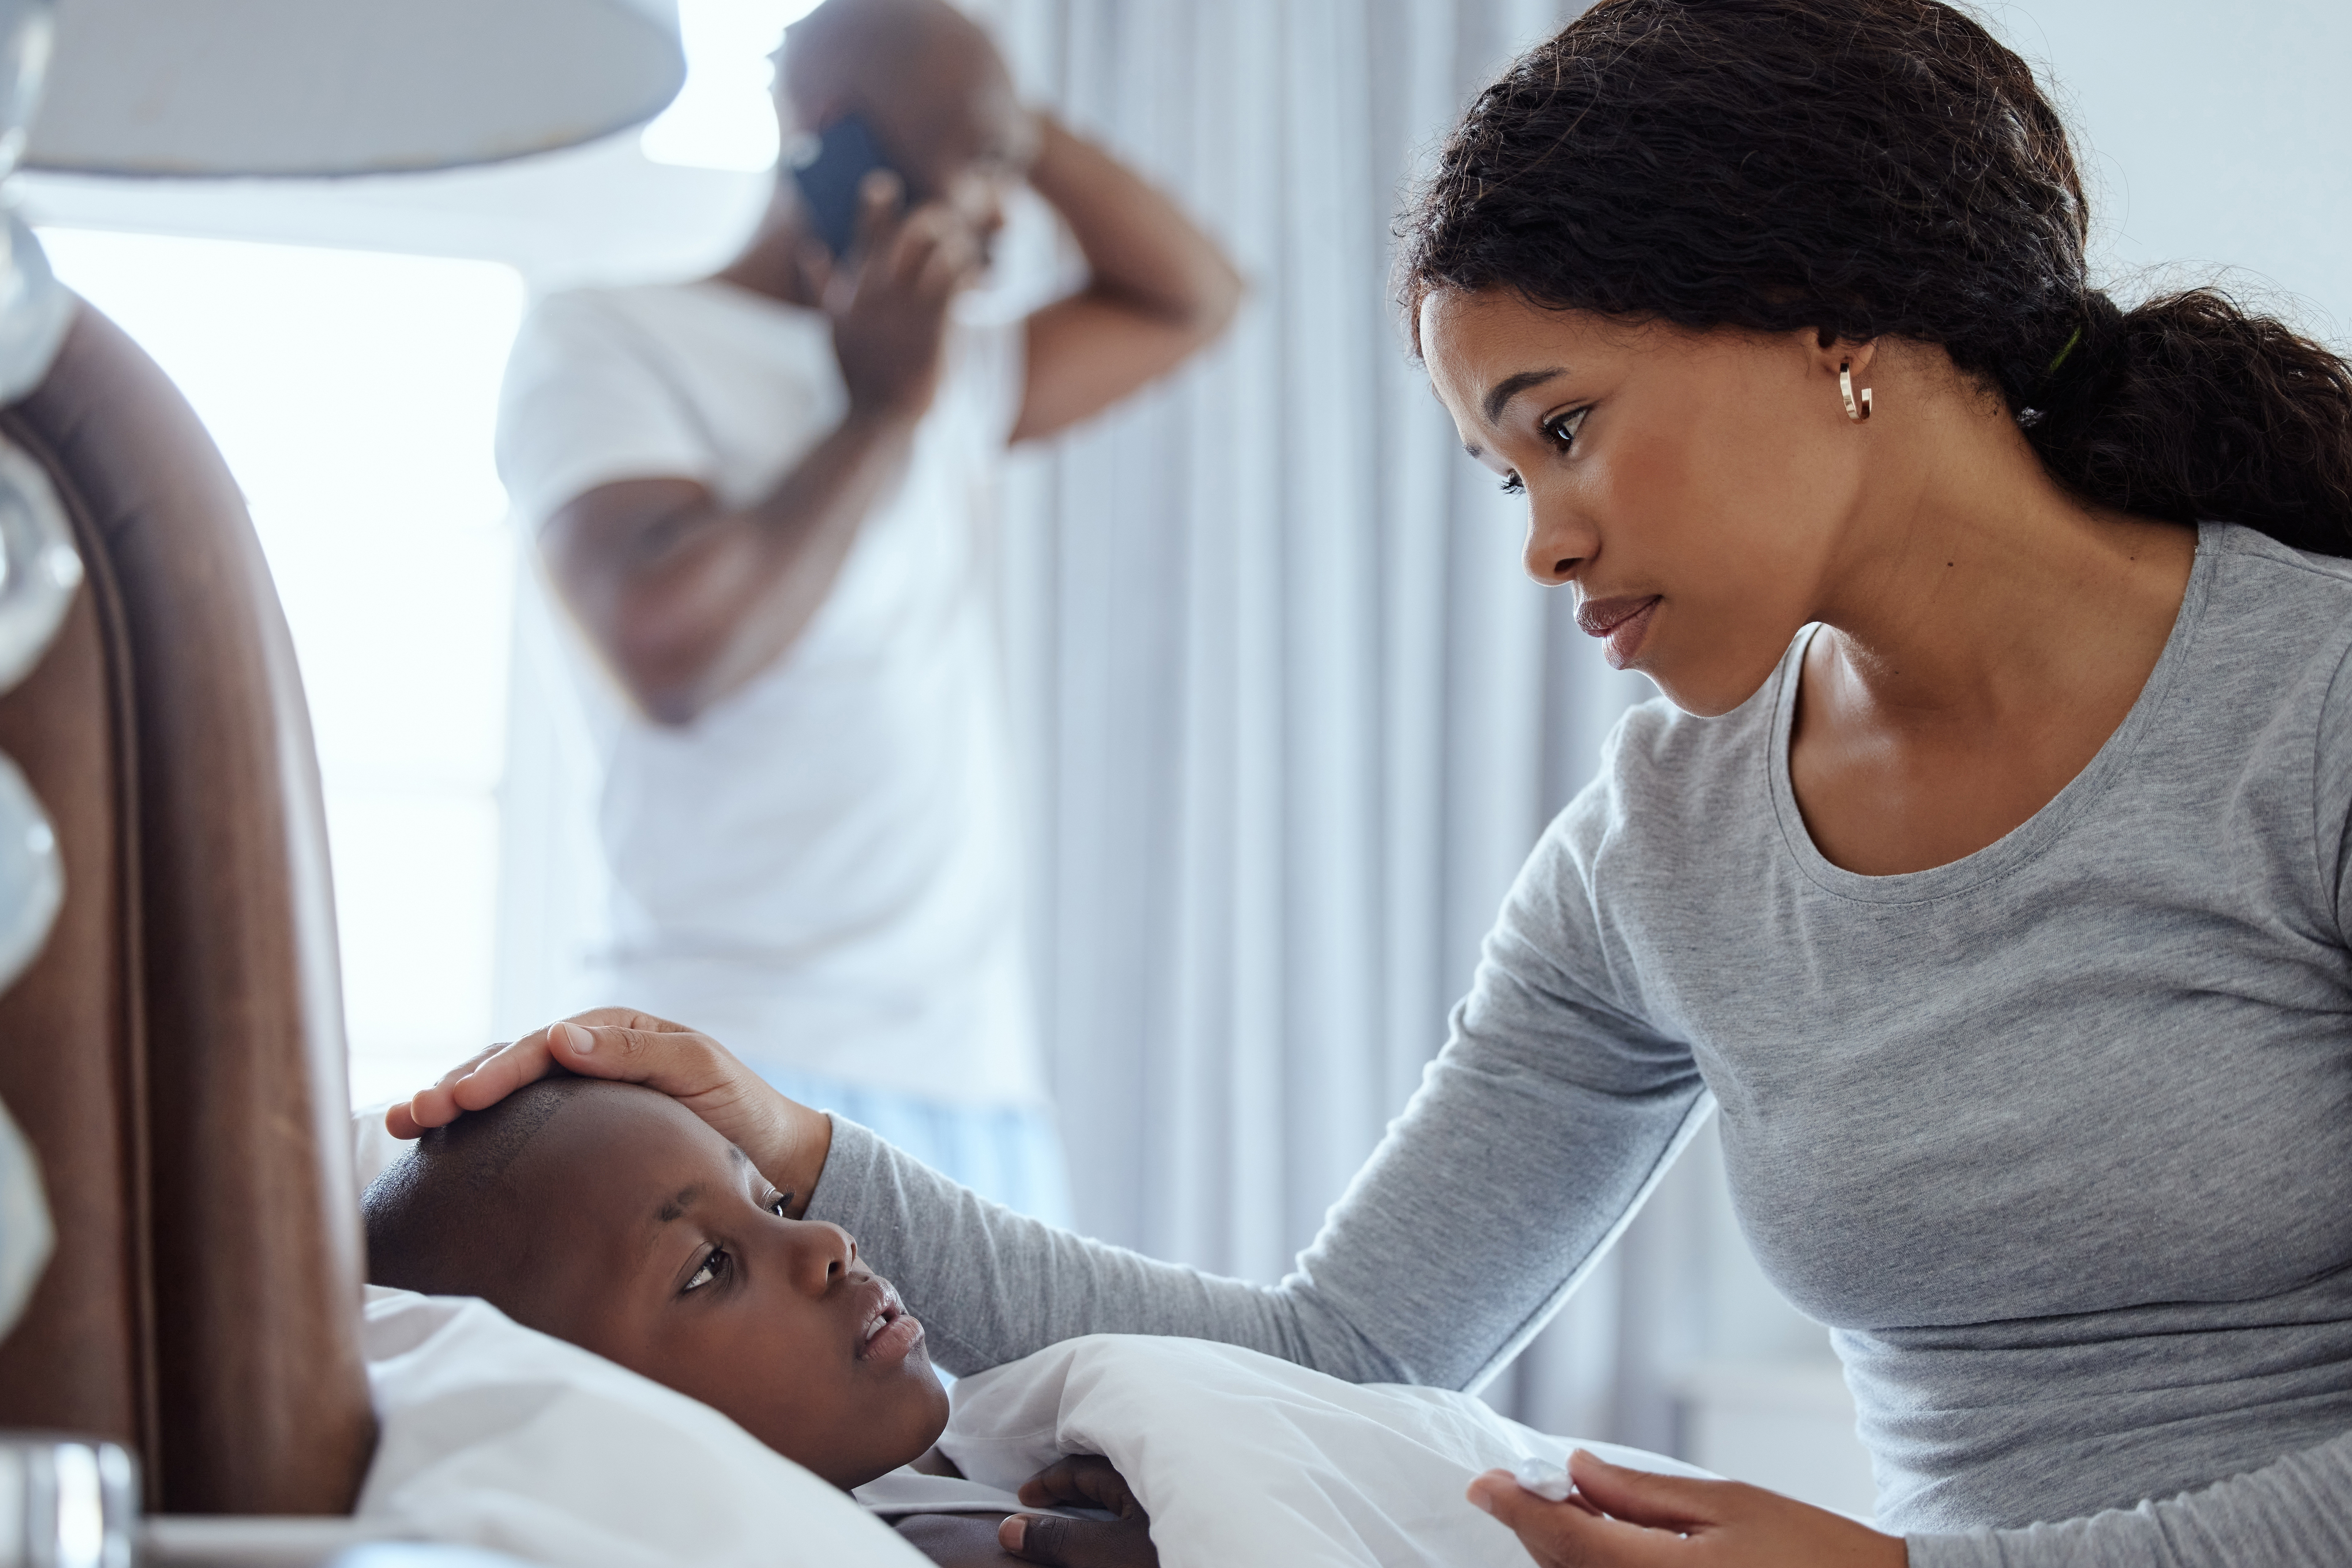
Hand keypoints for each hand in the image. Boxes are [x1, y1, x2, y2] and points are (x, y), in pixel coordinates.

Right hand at [382, 1007, 831, 1213]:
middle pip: (509, 1064)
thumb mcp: (701, 1072)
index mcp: (614, 1034)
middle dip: (455, 1087)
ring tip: (399, 1126)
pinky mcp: (574, 1131)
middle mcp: (588, 1056)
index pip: (541, 1047)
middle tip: (408, 1117)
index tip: (456, 1100)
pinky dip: (475, 1132)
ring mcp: (577, 1093)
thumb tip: (560, 1037)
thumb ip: (638, 1054)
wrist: (769, 1155)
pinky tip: (435, 1149)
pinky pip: (517, 1124)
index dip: (496, 1072)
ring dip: (450, 1105)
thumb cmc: (740, 1110)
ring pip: (502, 1092)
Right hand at [813, 168, 983, 423]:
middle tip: (947, 229)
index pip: (865, 231)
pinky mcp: (934, 326)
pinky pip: (959, 280)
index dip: (877, 201)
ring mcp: (908, 308)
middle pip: (912, 231)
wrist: (877, 418)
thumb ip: (821, 286)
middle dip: (934, 221)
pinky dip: (970, 272)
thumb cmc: (857, 374)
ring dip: (958, 246)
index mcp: (856, 288)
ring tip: (966, 257)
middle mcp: (880, 291)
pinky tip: (975, 281)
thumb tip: (809, 248)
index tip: (887, 186)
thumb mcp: (832, 327)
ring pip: (941, 250)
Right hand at [1000, 1456, 1157, 1566]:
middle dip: (1066, 1487)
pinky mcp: (1177, 1514)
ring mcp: (1168, 1497)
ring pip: (1120, 1488)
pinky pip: (1137, 1502)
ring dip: (1090, 1499)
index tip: (1023, 1496)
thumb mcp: (1104, 1552)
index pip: (1079, 1468)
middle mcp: (1156, 1476)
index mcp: (1137, 1472)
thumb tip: (1008, 1528)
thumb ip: (1058, 1539)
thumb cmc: (1161, 1559)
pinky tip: (1109, 1523)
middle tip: (1039, 1504)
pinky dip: (1112, 1510)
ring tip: (1068, 1514)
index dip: (1047, 1482)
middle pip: (1100, 1473)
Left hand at [1466, 1449, 1905, 1567]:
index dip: (1518, 1509)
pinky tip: (1595, 1542)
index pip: (1568, 1543)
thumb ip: (1643, 1495)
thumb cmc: (1812, 1553)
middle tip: (1507, 1486)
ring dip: (1559, 1553)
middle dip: (1533, 1528)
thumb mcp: (1728, 1505)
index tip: (1481, 1481)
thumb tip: (1575, 1470)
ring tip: (1554, 1509)